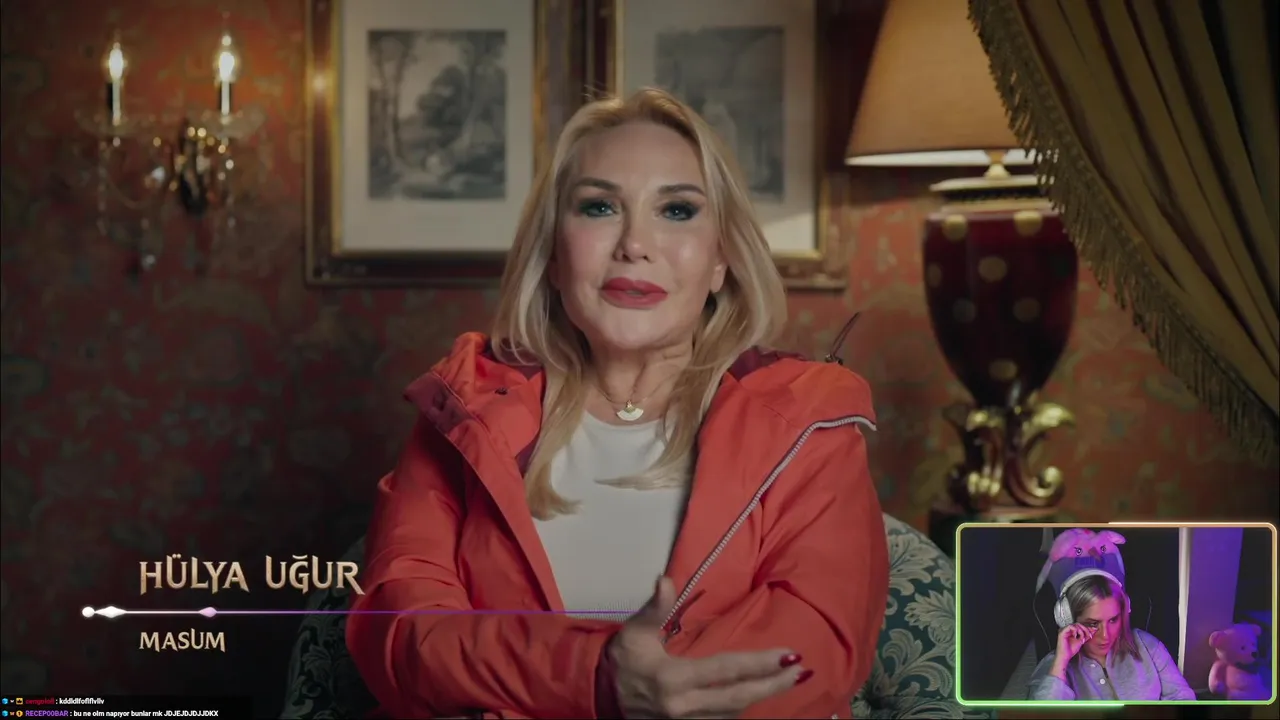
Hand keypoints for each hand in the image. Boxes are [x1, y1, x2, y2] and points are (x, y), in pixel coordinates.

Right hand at [602, 577, 808, 718]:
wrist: (598, 698)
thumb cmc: (620, 661)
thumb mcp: (634, 633)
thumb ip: (654, 609)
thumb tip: (666, 580)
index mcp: (672, 679)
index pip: (725, 670)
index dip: (759, 664)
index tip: (788, 654)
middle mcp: (683, 706)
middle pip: (739, 698)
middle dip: (773, 684)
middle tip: (801, 670)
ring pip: (733, 713)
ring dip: (762, 697)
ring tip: (788, 679)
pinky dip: (742, 709)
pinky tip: (759, 695)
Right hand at [1055, 623, 1094, 663]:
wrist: (1066, 656)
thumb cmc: (1071, 650)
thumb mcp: (1081, 641)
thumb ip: (1087, 635)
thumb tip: (1094, 629)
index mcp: (1071, 631)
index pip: (1080, 625)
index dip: (1087, 629)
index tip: (1091, 633)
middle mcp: (1067, 629)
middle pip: (1078, 624)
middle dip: (1085, 629)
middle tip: (1088, 636)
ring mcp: (1064, 630)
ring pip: (1075, 625)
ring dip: (1081, 631)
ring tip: (1081, 638)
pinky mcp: (1062, 632)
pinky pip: (1070, 626)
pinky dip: (1075, 630)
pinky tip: (1075, 636)